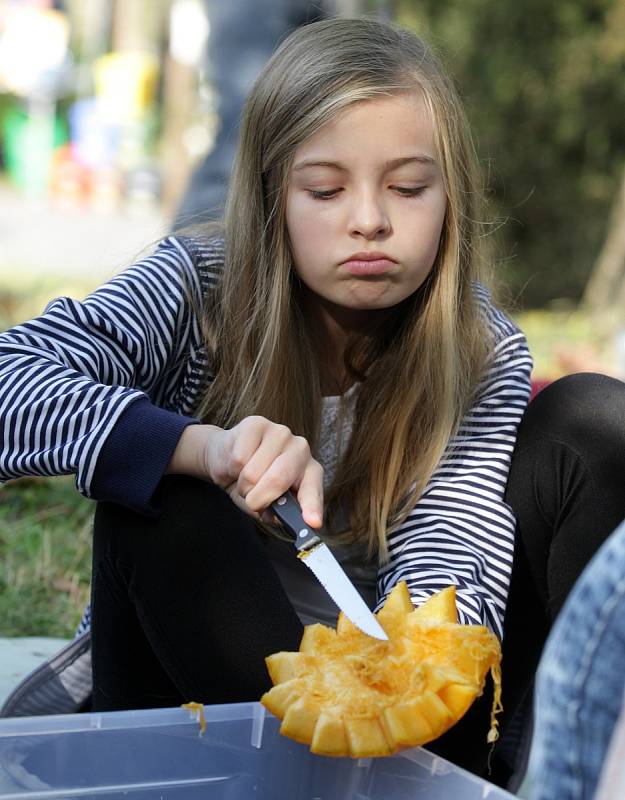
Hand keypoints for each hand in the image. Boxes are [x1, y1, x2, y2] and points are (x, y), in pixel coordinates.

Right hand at [167, 417, 323, 527]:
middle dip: (258, 498)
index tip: (313, 523)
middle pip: (278, 479)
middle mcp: (301, 449)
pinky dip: (232, 468)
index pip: (312, 491)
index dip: (312, 507)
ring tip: (243, 477)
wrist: (224, 458)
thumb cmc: (250, 484)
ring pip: (253, 473)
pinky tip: (236, 462)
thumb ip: (273, 512)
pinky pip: (239, 458)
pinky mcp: (257, 424)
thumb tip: (277, 517)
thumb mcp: (263, 505)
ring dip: (242, 484)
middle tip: (251, 500)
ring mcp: (280, 433)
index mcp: (309, 472)